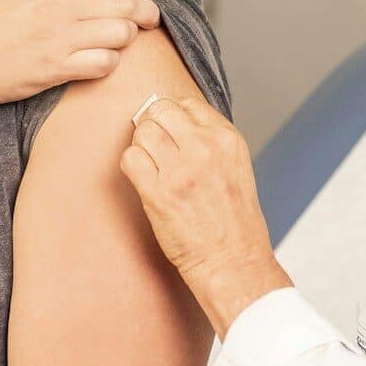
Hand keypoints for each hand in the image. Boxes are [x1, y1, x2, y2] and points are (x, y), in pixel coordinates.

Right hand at [0, 0, 160, 109]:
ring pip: (123, 33)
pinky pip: (106, 63)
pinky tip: (100, 61)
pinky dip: (110, 63)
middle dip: (147, 11)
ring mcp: (60, 37)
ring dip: (129, 38)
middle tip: (149, 19)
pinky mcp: (58, 68)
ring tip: (121, 41)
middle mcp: (59, 5)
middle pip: (127, 2)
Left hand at [119, 97, 290, 335]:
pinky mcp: (158, 193)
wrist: (233, 261)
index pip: (187, 104)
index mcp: (227, 139)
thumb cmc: (235, 221)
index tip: (173, 134)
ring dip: (142, 147)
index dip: (174, 117)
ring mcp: (180, 169)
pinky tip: (145, 181)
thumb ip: (210, 141)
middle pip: (160, 110)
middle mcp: (204, 148)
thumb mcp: (235, 167)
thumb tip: (175, 122)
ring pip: (142, 131)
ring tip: (153, 167)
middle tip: (157, 148)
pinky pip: (129, 159)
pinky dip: (132, 167)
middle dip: (154, 126)